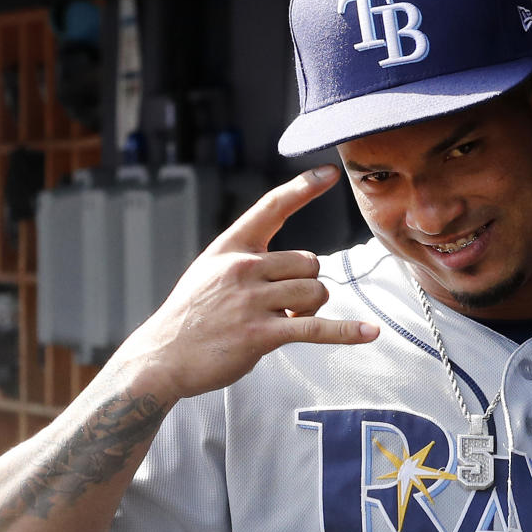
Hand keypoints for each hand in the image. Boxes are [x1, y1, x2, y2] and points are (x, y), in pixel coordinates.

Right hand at [119, 165, 378, 399]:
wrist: (161, 358)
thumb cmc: (191, 316)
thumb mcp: (209, 271)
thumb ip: (247, 260)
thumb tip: (298, 267)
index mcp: (231, 247)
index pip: (271, 207)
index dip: (303, 188)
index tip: (330, 173)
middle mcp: (242, 267)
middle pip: (309, 263)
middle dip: (307, 286)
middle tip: (285, 308)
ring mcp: (251, 301)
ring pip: (315, 292)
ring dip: (311, 311)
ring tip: (286, 324)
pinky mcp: (260, 335)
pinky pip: (315, 329)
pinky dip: (346, 332)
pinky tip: (370, 334)